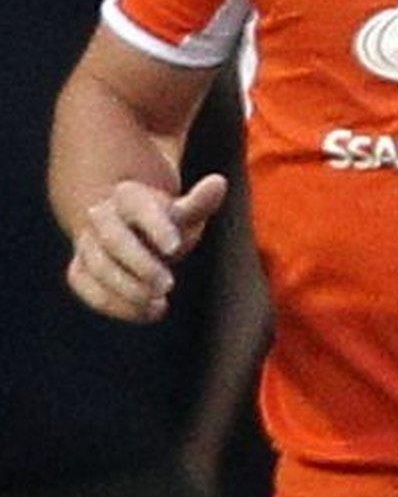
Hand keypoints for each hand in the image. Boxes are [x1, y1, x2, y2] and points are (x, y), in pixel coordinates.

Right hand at [66, 174, 228, 322]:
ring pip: (97, 268)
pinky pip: (88, 289)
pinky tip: (148, 313)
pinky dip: (116, 305)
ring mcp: (86, 244)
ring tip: (159, 304)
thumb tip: (219, 183)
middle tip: (168, 286)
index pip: (140, 209)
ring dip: (127, 290)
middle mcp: (101, 218)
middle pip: (113, 241)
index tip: (174, 249)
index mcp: (128, 196)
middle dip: (140, 265)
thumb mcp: (184, 210)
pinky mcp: (79, 269)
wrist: (129, 228)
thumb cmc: (165, 220)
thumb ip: (200, 202)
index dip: (156, 228)